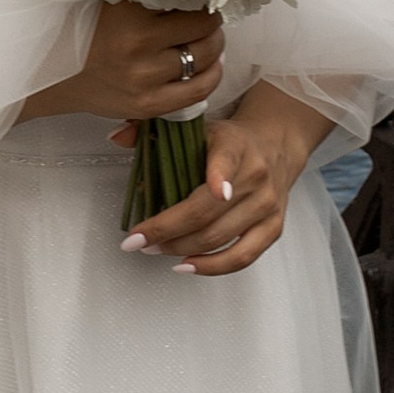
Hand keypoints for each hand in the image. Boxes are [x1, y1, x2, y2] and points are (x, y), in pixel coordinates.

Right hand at [27, 0, 223, 126]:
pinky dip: (212, 74)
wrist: (48, 77)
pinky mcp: (147, 105)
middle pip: (202, 25)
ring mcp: (142, 78)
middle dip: (210, 18)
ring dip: (214, 44)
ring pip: (205, 55)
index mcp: (125, 12)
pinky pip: (199, 90)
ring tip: (207, 38)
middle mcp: (135, 45)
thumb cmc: (78, 32)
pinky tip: (208, 65)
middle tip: (206, 15)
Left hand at [115, 84, 330, 278]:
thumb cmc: (231, 141)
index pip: (227, 161)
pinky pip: (242, 257)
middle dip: (167, 230)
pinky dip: (212, 267)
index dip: (221, 177)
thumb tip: (118, 137)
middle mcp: (256, 176)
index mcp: (235, 146)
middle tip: (139, 239)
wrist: (275, 147)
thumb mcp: (197, 126)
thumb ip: (156, 130)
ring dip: (182, 249)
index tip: (217, 190)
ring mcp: (266, 205)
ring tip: (155, 249)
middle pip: (209, 212)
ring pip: (221, 238)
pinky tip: (187, 265)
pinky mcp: (273, 228)